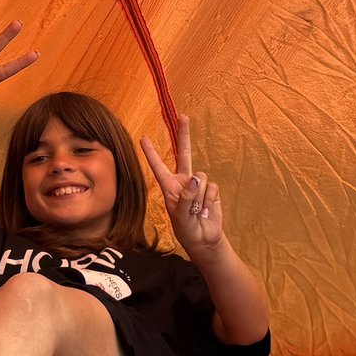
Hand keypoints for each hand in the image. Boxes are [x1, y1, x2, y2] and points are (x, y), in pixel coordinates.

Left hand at [139, 119, 224, 254]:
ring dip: (200, 196)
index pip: (158, 166)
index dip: (151, 153)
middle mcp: (183, 182)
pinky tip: (206, 210)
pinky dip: (209, 201)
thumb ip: (186, 198)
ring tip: (197, 211)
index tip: (143, 138)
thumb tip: (197, 178)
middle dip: (184, 134)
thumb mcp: (180, 217)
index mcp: (169, 187)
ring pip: (201, 178)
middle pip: (184, 154)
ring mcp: (198, 185)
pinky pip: (212, 188)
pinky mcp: (211, 190)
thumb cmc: (186, 230)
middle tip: (183, 116)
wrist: (204, 239)